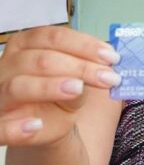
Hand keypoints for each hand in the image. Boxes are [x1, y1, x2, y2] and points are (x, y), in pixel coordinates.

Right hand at [0, 26, 120, 146]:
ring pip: (19, 86)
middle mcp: (9, 63)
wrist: (45, 122)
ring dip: (50, 87)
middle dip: (80, 68)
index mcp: (29, 42)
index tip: (112, 57)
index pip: (56, 37)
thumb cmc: (61, 90)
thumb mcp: (76, 76)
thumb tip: (111, 63)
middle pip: (43, 60)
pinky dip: (15, 127)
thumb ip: (87, 67)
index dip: (86, 45)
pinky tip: (36, 126)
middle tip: (109, 78)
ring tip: (78, 89)